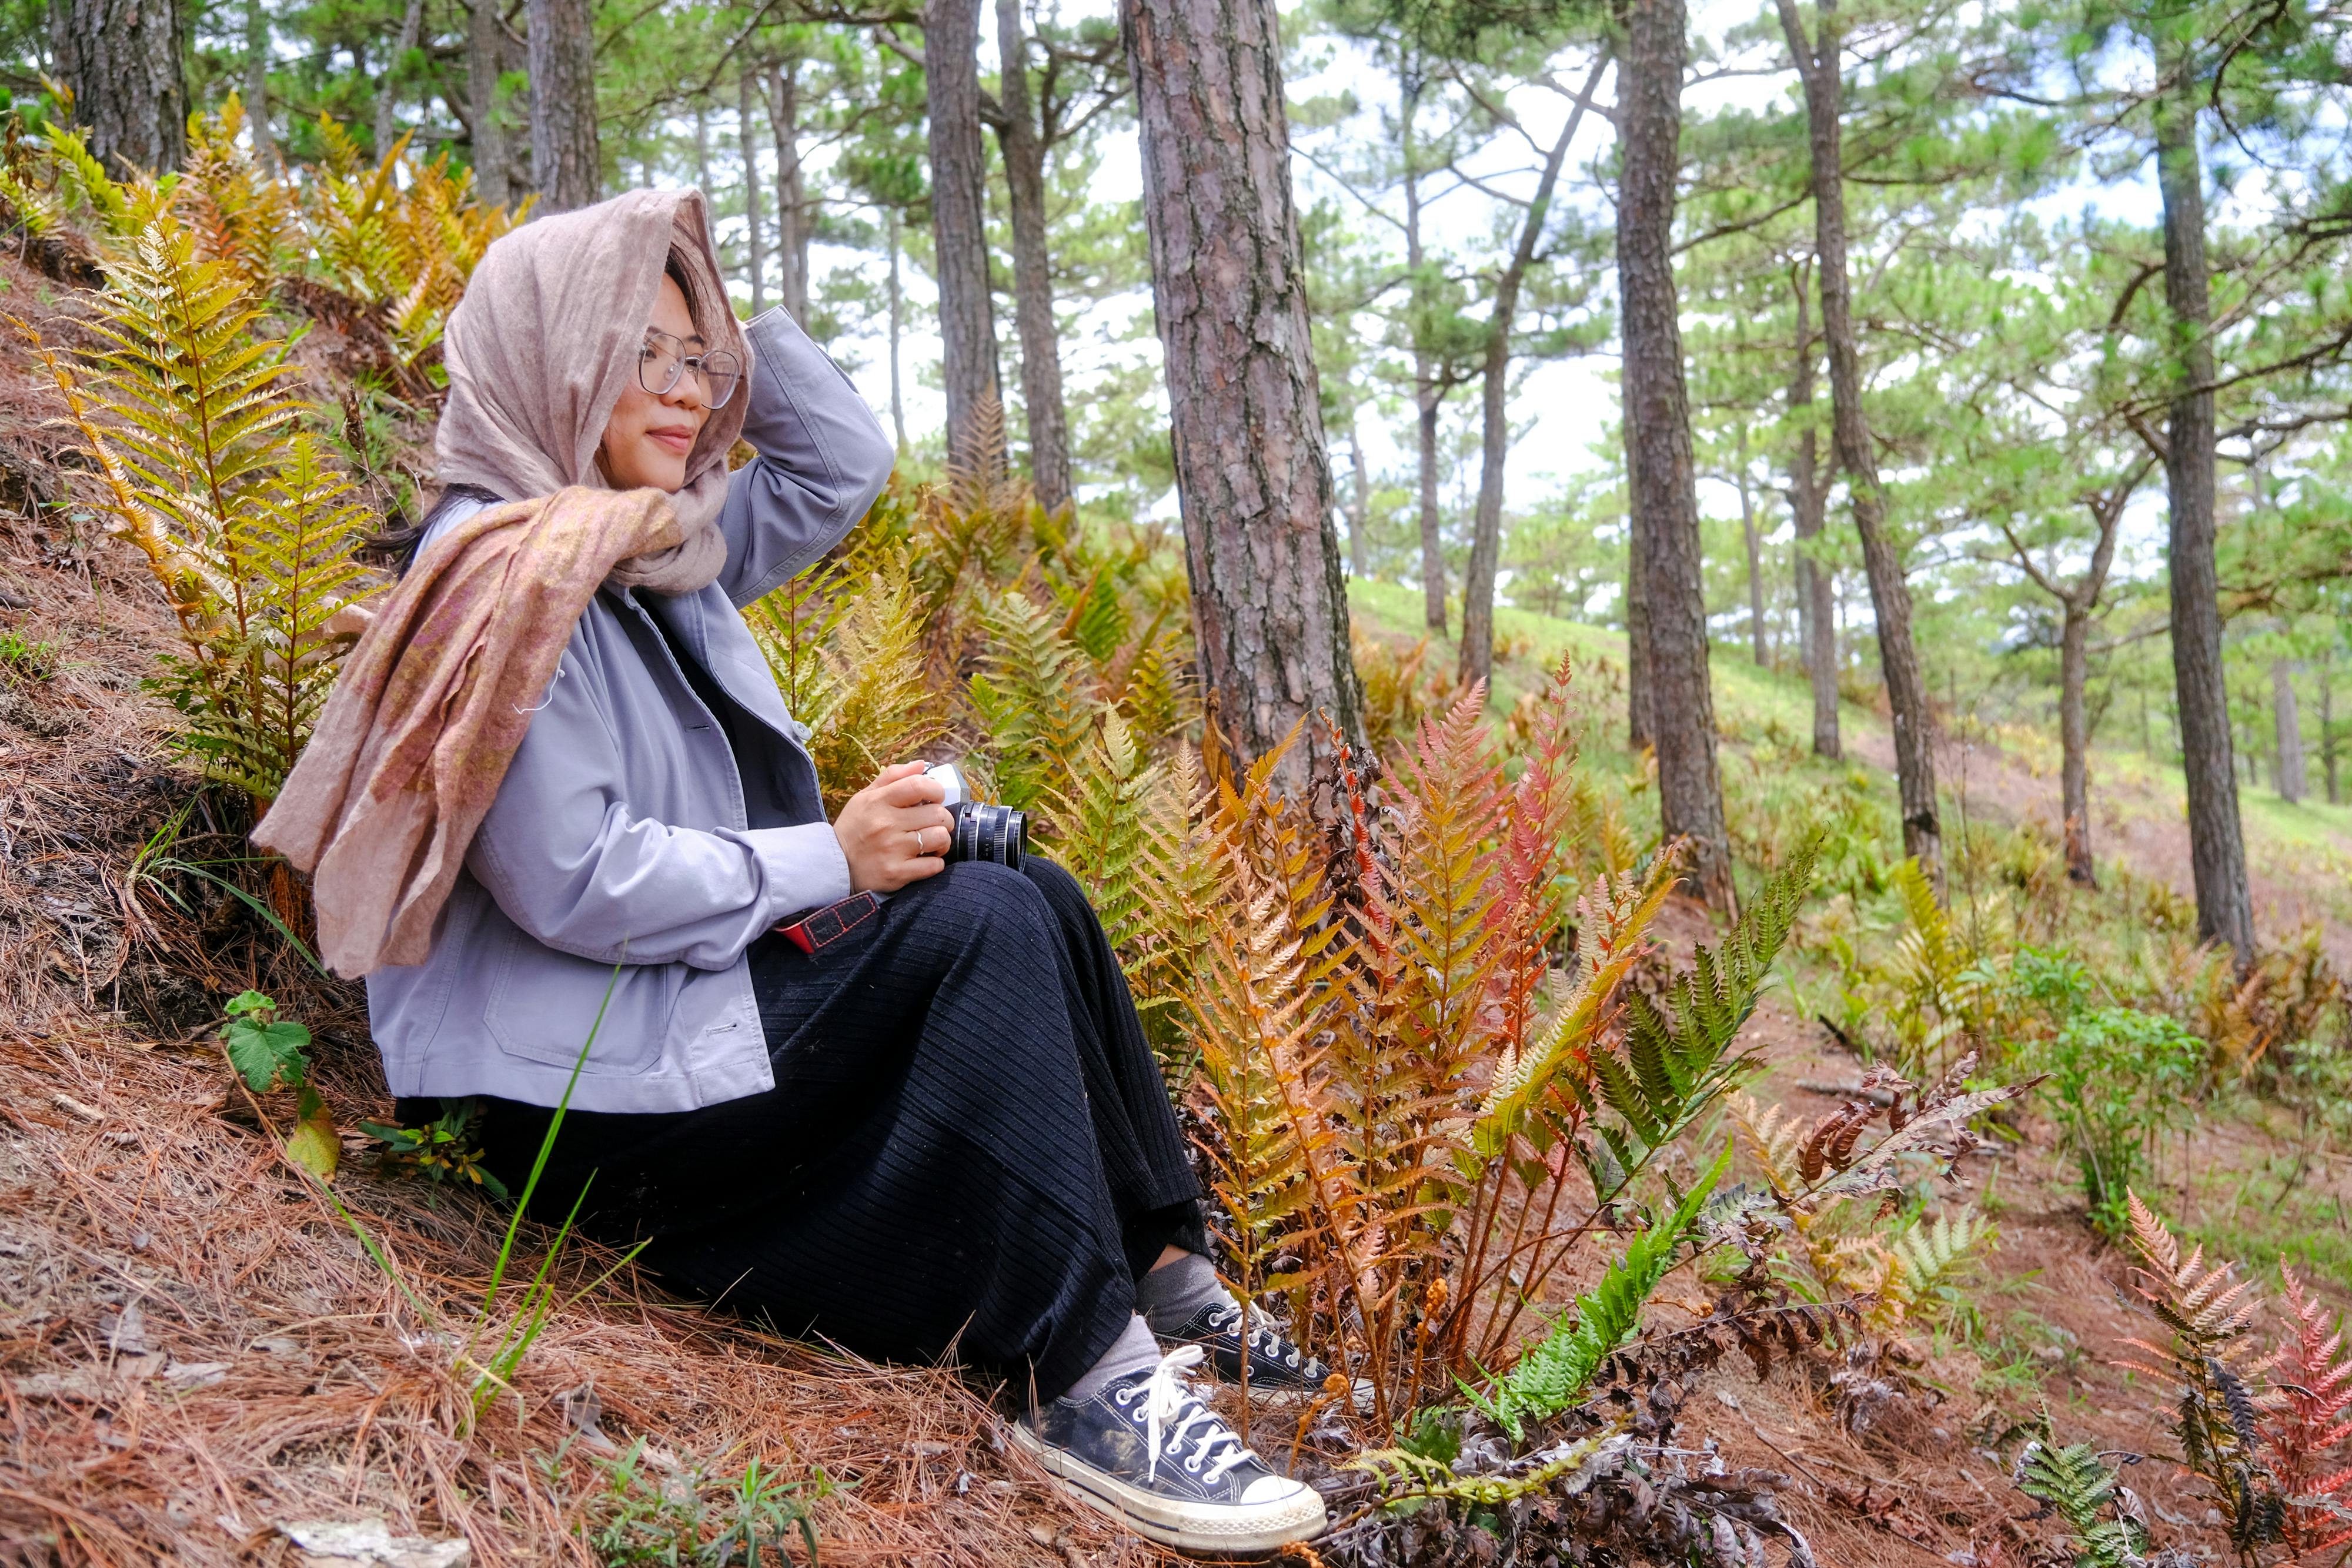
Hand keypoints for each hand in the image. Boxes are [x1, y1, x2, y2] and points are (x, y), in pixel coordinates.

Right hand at [833, 761, 953, 893]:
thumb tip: (920, 765)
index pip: (919, 785)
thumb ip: (892, 777)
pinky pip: (933, 865)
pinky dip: (936, 863)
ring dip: (942, 840)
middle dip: (943, 817)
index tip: (935, 798)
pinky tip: (926, 859)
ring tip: (933, 842)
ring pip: (939, 837)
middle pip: (936, 813)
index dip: (936, 790)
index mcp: (879, 802)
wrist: (834, 865)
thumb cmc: (854, 828)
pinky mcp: (897, 873)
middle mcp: (886, 824)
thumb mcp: (864, 797)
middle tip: (934, 823)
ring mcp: (892, 850)